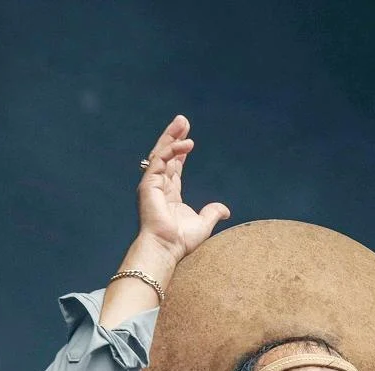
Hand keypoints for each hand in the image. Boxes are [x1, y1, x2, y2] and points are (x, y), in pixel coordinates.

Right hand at [136, 114, 229, 264]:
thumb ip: (212, 213)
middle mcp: (159, 185)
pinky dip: (172, 150)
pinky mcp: (148, 184)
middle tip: (183, 120)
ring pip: (161, 153)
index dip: (180, 151)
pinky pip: (160, 161)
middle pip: (166, 154)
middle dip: (174, 136)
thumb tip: (226, 210)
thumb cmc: (181, 240)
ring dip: (171, 136)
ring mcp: (152, 183)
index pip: (174, 166)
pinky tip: (186, 143)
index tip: (189, 138)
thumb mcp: (204, 223)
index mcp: (169, 193)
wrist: (166, 248)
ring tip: (182, 121)